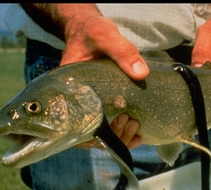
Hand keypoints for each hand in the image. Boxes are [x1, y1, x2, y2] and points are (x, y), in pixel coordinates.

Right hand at [49, 4, 146, 149]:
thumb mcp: (106, 37)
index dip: (90, 134)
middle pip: (88, 134)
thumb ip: (122, 52)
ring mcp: (90, 105)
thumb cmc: (92, 33)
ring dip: (118, 137)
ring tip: (134, 126)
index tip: (113, 125)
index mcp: (69, 89)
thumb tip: (141, 74)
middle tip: (129, 122)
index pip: (72, 123)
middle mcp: (76, 102)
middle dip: (111, 135)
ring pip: (99, 134)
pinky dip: (123, 134)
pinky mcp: (103, 105)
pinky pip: (109, 127)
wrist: (91, 31)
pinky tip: (138, 135)